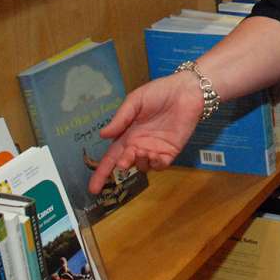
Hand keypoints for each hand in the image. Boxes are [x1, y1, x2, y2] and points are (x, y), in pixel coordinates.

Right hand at [87, 73, 203, 193]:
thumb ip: (120, 118)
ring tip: (140, 150)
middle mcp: (139, 144)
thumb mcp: (135, 101)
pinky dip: (155, 164)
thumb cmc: (159, 92)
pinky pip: (160, 165)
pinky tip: (155, 154)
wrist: (186, 90)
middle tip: (123, 164)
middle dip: (120, 168)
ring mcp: (154, 149)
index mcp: (128, 134)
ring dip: (139, 162)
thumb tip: (102, 135)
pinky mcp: (170, 151)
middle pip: (124, 164)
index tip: (93, 188)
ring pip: (142, 166)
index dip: (102, 172)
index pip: (111, 156)